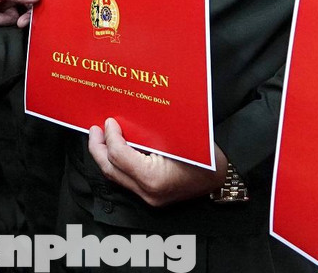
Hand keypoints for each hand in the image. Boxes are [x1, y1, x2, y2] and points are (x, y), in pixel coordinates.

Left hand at [88, 118, 225, 206]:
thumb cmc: (204, 154)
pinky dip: (119, 164)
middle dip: (98, 149)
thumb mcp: (176, 138)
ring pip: (116, 177)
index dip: (110, 136)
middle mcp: (148, 193)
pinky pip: (127, 180)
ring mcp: (150, 198)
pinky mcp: (152, 198)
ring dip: (106, 157)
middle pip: (111, 170)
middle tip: (93, 130)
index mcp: (153, 178)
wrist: (223, 175)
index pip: (119, 156)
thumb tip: (123, 119)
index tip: (109, 122)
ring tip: (101, 138)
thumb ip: (147, 132)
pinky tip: (117, 149)